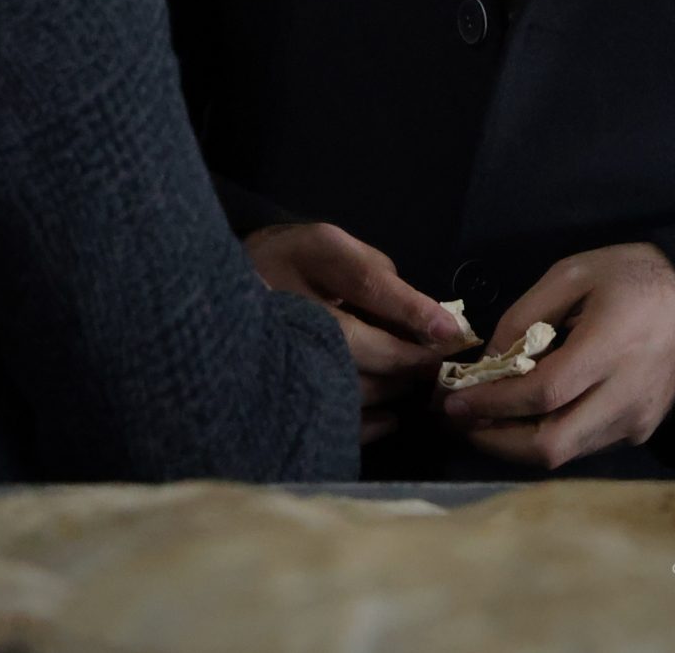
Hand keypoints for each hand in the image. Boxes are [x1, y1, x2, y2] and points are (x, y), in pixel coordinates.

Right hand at [246, 222, 470, 442]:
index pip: (366, 282)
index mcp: (310, 255)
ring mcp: (270, 347)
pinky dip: (364, 423)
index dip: (410, 309)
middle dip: (404, 360)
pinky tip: (388, 417)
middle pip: (352, 341)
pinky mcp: (268, 388)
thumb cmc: (299, 264)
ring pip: (340, 382)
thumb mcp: (337, 250)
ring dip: (389, 389)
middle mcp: (286, 299)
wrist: (224, 286)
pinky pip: (321, 415)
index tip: (450, 333)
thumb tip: (425, 322)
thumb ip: (380, 279)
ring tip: (412, 384)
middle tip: (438, 368)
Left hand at [440, 242, 674, 470]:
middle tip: (463, 421)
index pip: (542, 394)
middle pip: (552, 444)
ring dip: (519, 444)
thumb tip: (488, 360)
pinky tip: (531, 415)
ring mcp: (637, 419)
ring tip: (487, 419)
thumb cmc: (634, 277)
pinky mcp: (642, 430)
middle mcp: (626, 394)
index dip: (492, 403)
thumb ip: (525, 315)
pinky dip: (551, 436)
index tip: (454, 401)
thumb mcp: (574, 273)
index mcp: (610, 347)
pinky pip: (586, 446)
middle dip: (496, 441)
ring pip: (566, 453)